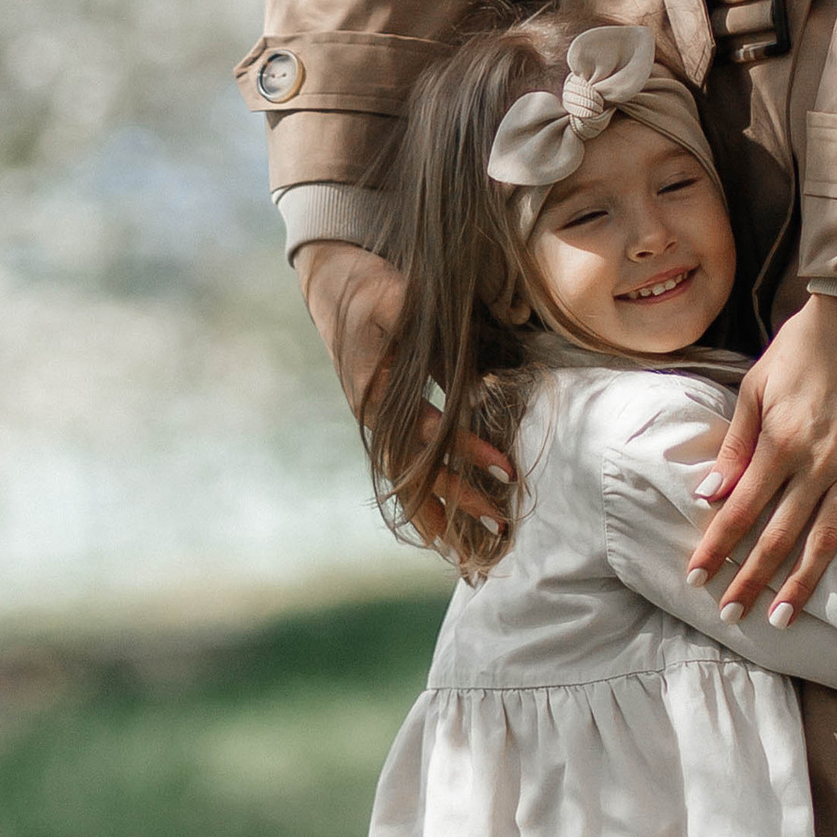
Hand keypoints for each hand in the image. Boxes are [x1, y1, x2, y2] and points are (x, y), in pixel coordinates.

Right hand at [292, 241, 506, 540]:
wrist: (332, 282)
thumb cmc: (372, 287)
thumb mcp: (401, 302)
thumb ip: (434, 343)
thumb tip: (479, 384)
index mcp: (376, 388)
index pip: (427, 431)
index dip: (466, 451)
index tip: (505, 469)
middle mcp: (372, 414)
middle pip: (413, 469)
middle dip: (457, 500)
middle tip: (498, 526)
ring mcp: (374, 420)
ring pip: (404, 477)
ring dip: (435, 512)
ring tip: (463, 553)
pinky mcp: (381, 419)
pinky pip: (402, 467)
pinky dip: (421, 498)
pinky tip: (439, 527)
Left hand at [685, 292, 836, 624]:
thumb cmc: (805, 346)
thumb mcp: (756, 386)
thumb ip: (735, 444)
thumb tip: (708, 494)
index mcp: (780, 441)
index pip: (741, 509)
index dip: (718, 547)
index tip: (696, 579)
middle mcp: (818, 461)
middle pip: (780, 534)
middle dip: (752, 579)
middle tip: (731, 616)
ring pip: (828, 538)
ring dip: (804, 583)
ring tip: (783, 618)